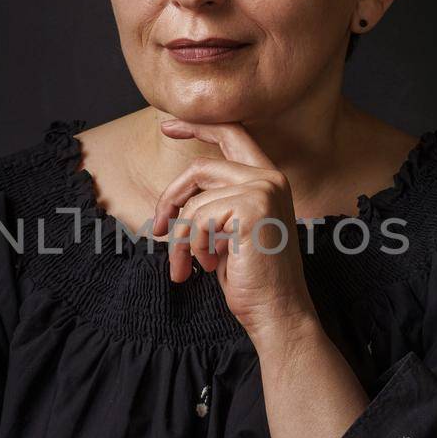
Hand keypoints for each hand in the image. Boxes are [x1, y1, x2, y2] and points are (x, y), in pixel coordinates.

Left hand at [152, 116, 316, 341]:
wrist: (277, 312)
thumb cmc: (251, 278)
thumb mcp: (227, 232)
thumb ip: (213, 204)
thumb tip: (175, 199)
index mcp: (268, 179)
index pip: (231, 133)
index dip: (196, 125)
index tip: (166, 124)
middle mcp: (270, 178)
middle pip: (199, 168)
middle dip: (170, 199)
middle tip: (159, 230)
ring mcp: (263, 190)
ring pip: (194, 202)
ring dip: (182, 239)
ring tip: (191, 265)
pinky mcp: (252, 208)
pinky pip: (197, 218)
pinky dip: (193, 246)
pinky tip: (211, 264)